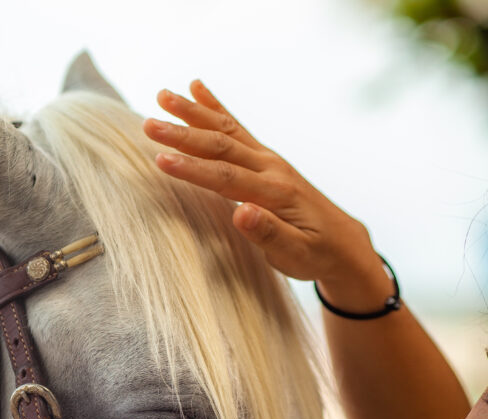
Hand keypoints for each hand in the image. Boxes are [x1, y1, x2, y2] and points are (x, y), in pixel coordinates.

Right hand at [143, 80, 392, 309]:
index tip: (160, 159)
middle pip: (221, 146)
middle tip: (148, 125)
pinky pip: (237, 128)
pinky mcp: (265, 159)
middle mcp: (271, 168)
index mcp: (276, 193)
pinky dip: (216, 107)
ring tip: (163, 96)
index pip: (227, 178)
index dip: (192, 168)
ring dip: (193, 112)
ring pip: (226, 130)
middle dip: (183, 134)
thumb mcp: (297, 255)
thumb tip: (241, 212)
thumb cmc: (317, 255)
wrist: (344, 245)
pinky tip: (197, 88)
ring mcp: (269, 160)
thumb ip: (269, 234)